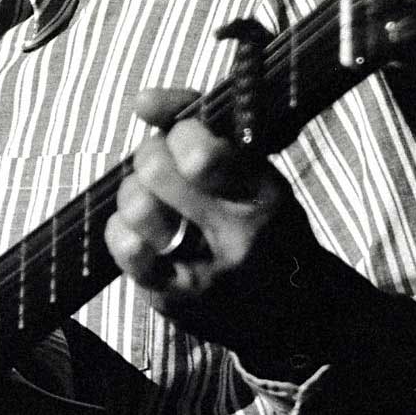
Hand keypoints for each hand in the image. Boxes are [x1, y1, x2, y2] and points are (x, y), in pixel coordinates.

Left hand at [105, 87, 306, 354]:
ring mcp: (206, 272)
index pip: (202, 151)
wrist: (293, 314)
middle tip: (164, 166)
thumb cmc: (263, 222)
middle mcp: (239, 235)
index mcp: (264, 193)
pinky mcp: (175, 301)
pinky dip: (122, 232)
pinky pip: (127, 252)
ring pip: (137, 207)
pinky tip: (138, 233)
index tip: (186, 137)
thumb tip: (142, 100)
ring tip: (152, 201)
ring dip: (134, 193)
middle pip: (157, 169)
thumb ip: (204, 122)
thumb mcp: (256, 170)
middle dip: (151, 156)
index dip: (179, 131)